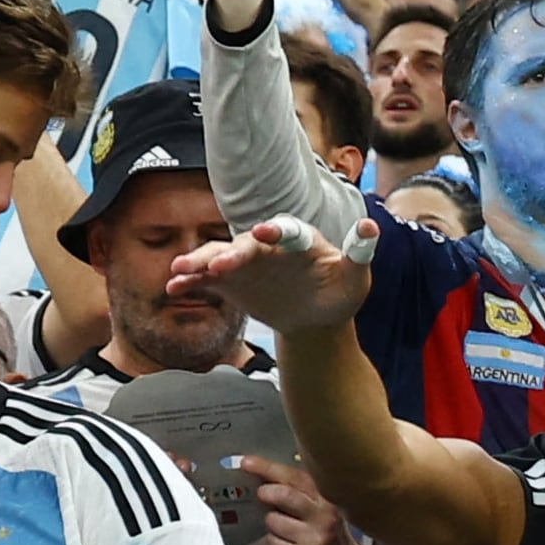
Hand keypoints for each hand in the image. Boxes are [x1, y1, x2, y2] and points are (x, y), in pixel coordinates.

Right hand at [170, 213, 376, 337]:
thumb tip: (372, 226)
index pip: (284, 230)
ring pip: (219, 257)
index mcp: (297, 240)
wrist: (316, 318)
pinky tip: (172, 290)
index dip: (273, 230)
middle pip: (245, 245)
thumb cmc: (338, 293)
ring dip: (199, 262)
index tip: (263, 232)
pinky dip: (191, 283)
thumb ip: (359, 255)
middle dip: (230, 253)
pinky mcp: (232, 284)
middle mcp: (267, 246)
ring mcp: (246, 264)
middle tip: (216, 265)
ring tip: (178, 270)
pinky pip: (208, 281)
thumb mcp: (354, 279)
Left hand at [238, 455, 372, 544]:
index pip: (295, 476)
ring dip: (271, 523)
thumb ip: (297, 492)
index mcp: (326, 497)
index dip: (267, 468)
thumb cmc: (326, 533)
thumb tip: (261, 478)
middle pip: (284, 495)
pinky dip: (274, 543)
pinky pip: (273, 543)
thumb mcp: (320, 508)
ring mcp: (314, 538)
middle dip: (266, 493)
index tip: (246, 462)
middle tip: (262, 495)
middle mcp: (323, 515)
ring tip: (284, 529)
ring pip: (273, 520)